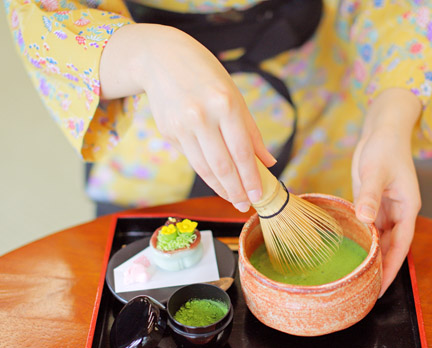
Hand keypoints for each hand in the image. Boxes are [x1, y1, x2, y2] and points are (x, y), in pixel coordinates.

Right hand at [99, 24, 275, 211]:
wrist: (162, 59)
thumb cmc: (206, 76)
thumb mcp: (234, 96)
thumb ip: (251, 132)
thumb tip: (269, 162)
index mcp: (224, 104)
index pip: (242, 151)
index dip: (251, 178)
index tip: (258, 196)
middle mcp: (201, 116)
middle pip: (222, 165)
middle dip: (236, 190)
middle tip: (245, 204)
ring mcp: (181, 126)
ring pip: (204, 168)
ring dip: (221, 188)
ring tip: (233, 199)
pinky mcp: (168, 133)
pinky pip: (191, 159)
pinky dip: (206, 173)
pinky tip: (217, 181)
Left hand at [352, 89, 421, 296]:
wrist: (381, 130)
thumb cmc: (384, 147)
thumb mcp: (376, 171)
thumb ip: (370, 195)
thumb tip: (365, 220)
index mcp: (407, 208)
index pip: (401, 246)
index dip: (391, 268)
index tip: (380, 289)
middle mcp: (399, 213)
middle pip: (391, 248)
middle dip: (381, 270)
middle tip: (364, 293)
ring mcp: (385, 209)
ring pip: (380, 240)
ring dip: (371, 258)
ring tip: (357, 280)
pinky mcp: (372, 204)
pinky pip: (368, 228)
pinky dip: (362, 242)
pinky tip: (351, 255)